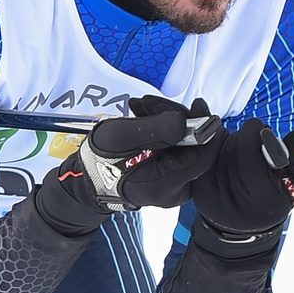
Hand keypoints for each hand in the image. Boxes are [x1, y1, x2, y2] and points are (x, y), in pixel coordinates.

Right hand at [33, 95, 219, 232]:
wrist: (89, 176)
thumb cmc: (100, 158)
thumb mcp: (119, 136)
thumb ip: (153, 128)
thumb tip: (185, 120)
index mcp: (164, 184)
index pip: (202, 156)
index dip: (204, 127)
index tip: (197, 103)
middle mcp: (176, 189)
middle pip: (196, 148)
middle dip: (178, 118)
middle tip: (150, 103)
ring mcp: (176, 183)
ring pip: (187, 145)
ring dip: (168, 120)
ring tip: (141, 107)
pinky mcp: (173, 174)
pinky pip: (178, 148)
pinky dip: (165, 130)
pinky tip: (144, 116)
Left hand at [188, 121, 293, 248]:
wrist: (245, 227)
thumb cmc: (275, 201)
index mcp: (262, 200)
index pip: (250, 156)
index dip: (256, 134)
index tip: (262, 130)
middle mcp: (234, 200)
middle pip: (234, 148)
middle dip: (245, 137)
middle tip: (255, 139)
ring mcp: (211, 196)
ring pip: (219, 149)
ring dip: (232, 141)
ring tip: (243, 151)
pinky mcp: (198, 190)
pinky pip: (206, 156)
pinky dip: (218, 148)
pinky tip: (229, 154)